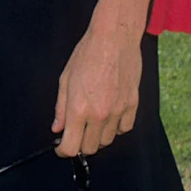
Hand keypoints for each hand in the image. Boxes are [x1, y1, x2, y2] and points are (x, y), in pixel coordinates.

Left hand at [52, 24, 141, 156]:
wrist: (114, 38)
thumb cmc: (87, 54)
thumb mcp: (65, 80)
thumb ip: (61, 109)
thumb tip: (58, 128)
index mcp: (78, 109)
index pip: (71, 147)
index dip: (63, 152)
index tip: (61, 148)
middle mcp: (99, 114)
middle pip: (90, 148)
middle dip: (80, 145)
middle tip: (77, 133)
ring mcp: (118, 111)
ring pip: (108, 140)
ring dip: (98, 136)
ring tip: (93, 122)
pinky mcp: (132, 104)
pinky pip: (125, 128)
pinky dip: (117, 128)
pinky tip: (110, 116)